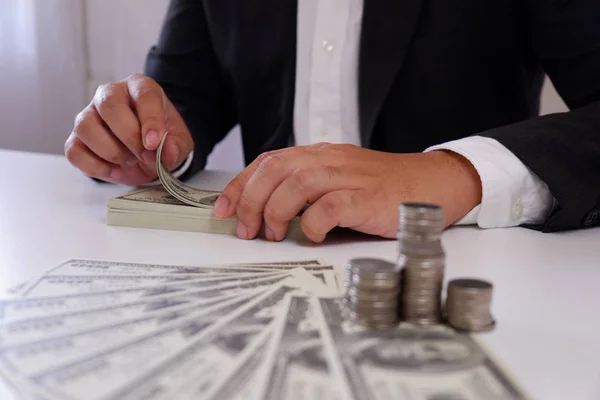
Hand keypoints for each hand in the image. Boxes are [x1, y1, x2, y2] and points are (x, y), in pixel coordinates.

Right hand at [65, 74, 193, 185]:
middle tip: (145, 155)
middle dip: (129, 136)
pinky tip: (115, 170)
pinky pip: (75, 152)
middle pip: (108, 105)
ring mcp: (88, 115)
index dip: (150, 119)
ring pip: (85, 127)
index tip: (154, 143)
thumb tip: (168, 153)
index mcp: (139, 87)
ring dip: (111, 151)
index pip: (143, 94)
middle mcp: (110, 94)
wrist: (146, 154)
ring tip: (130, 160)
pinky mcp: (76, 138)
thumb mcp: (179, 142)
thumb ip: (176, 145)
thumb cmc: (161, 138)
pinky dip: (96, 167)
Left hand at [213, 143, 481, 242]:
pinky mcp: (369, 197)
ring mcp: (351, 176)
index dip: (241, 185)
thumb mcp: (338, 181)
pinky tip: (312, 235)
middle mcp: (331, 160)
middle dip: (251, 200)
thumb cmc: (382, 188)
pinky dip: (313, 223)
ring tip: (273, 235)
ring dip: (276, 211)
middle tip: (246, 229)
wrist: (432, 183)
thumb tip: (265, 214)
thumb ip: (305, 190)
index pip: (269, 161)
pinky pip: (330, 205)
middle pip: (276, 169)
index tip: (224, 209)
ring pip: (298, 183)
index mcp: (320, 154)